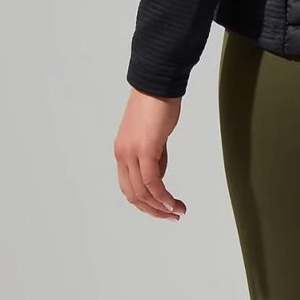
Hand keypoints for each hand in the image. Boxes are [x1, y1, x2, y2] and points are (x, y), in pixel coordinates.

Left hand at [114, 87, 186, 219]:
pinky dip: (162, 196)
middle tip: (171, 216)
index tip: (163, 208)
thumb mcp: (153, 134)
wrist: (158, 83)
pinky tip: (172, 203)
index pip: (129, 186)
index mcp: (122, 151)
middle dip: (153, 210)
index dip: (145, 202)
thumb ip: (154, 154)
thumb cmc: (157, 102)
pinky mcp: (145, 149)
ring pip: (141, 192)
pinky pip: (152, 181)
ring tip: (176, 212)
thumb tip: (158, 172)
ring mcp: (131, 153)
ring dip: (160, 207)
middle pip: (133, 195)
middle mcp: (122, 155)